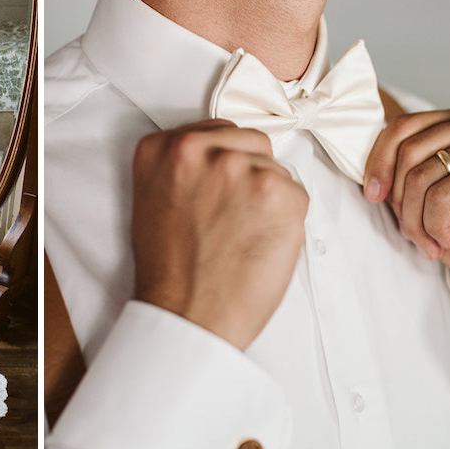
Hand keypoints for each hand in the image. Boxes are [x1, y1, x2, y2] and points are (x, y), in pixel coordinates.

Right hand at [132, 120, 308, 349]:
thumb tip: (220, 154)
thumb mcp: (152, 200)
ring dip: (268, 198)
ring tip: (242, 235)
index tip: (216, 192)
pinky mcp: (277, 191)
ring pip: (275, 169)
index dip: (223, 165)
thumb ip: (182, 167)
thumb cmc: (171, 270)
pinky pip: (297, 194)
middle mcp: (197, 149)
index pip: (216, 132)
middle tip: (231, 217)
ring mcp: (239, 168)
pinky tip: (260, 243)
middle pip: (251, 142)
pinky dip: (287, 220)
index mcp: (160, 148)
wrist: (188, 316)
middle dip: (249, 175)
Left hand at [363, 109, 449, 342]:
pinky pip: (440, 195)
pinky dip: (434, 225)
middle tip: (411, 230)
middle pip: (408, 152)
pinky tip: (447, 237)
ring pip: (420, 177)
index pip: (400, 127)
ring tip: (429, 239)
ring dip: (415, 220)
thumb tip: (368, 169)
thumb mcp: (413, 191)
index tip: (374, 196)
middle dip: (399, 200)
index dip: (378, 163)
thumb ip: (395, 168)